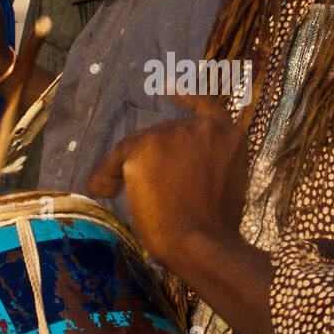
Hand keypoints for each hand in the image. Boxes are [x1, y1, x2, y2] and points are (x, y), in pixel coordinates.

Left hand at [86, 96, 247, 269]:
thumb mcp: (225, 184)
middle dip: (153, 160)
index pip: (205, 107)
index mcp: (229, 136)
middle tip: (143, 189)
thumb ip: (207, 165)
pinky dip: (107, 174)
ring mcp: (172, 135)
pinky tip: (104, 190)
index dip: (185, 98)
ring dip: (128, 169)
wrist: (202, 243)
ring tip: (118, 193)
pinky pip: (117, 158)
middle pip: (164, 134)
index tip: (166, 89)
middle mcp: (201, 127)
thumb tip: (178, 170)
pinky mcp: (145, 148)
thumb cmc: (215, 228)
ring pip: (140, 146)